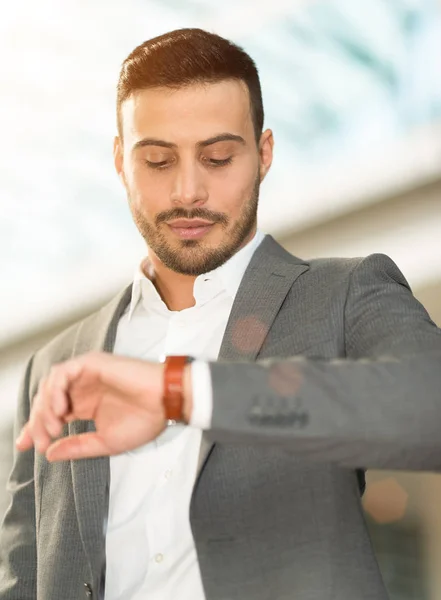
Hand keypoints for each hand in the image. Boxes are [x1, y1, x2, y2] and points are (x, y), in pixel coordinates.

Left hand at [16, 352, 170, 460]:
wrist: (165, 403)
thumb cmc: (145, 420)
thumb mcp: (104, 442)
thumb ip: (77, 446)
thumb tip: (50, 454)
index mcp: (85, 404)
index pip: (51, 413)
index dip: (35, 428)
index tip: (25, 446)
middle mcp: (83, 388)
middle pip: (46, 400)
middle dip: (37, 422)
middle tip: (41, 441)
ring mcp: (86, 375)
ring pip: (50, 385)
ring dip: (45, 407)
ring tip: (53, 427)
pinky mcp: (92, 363)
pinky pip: (62, 373)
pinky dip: (55, 390)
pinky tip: (61, 408)